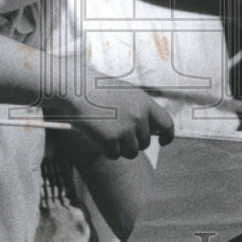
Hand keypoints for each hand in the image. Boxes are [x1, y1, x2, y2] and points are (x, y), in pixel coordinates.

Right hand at [46, 71, 174, 160]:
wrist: (74, 87)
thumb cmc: (95, 88)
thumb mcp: (123, 92)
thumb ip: (139, 109)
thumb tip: (150, 131)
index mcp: (144, 102)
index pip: (167, 124)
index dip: (168, 135)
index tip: (163, 142)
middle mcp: (138, 116)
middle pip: (145, 143)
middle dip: (132, 142)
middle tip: (115, 131)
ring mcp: (125, 129)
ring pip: (131, 152)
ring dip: (119, 148)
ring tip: (105, 131)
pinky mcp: (110, 139)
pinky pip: (114, 155)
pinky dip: (105, 149)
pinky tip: (96, 134)